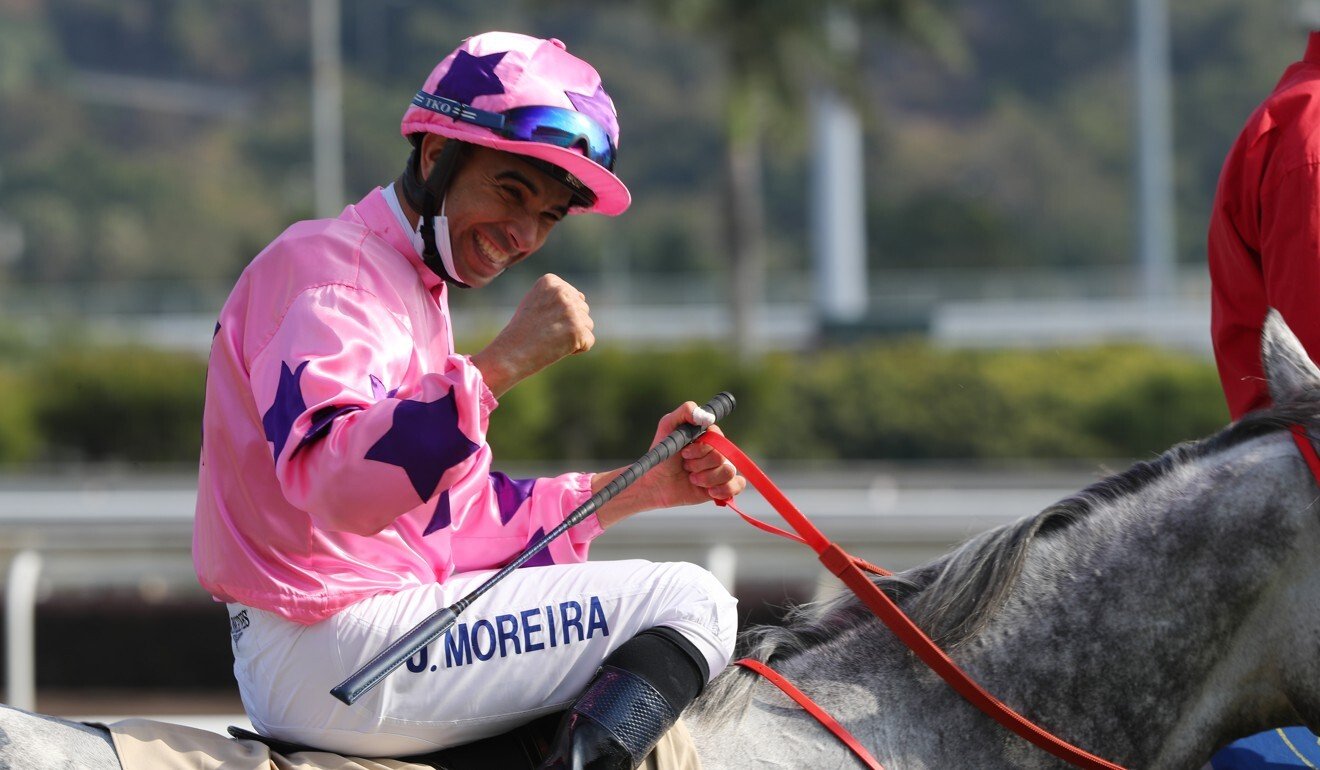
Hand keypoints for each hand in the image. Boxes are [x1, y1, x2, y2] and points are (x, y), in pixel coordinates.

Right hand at [470, 274, 593, 396]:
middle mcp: (562, 292)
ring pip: (587, 325)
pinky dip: (577, 349)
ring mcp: (571, 311)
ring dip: (574, 336)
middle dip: (570, 324)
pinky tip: (557, 349)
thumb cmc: (521, 332)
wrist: (510, 354)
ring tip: (551, 340)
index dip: (562, 314)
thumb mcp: (535, 303)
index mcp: (550, 282)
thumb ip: (556, 296)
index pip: (575, 297)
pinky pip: (589, 341)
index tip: (543, 320)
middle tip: (547, 332)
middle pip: (583, 309)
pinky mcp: (578, 330)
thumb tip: (581, 297)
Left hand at [593, 401, 745, 528]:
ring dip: (706, 478)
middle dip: (698, 465)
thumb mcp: (667, 426)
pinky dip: (724, 489)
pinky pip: (738, 485)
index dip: (701, 448)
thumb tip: (707, 417)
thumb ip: (685, 412)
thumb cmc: (662, 454)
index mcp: (708, 436)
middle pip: (721, 457)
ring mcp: (720, 470)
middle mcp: (717, 452)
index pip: (718, 437)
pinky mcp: (722, 487)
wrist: (656, 484)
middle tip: (685, 466)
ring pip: (728, 472)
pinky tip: (709, 491)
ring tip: (692, 479)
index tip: (684, 452)